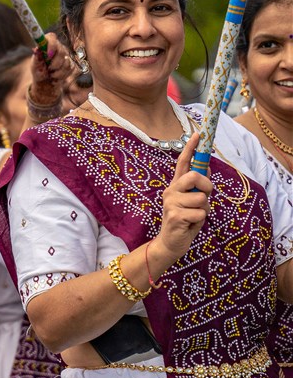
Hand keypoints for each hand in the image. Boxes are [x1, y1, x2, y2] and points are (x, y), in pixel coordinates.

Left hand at [29, 33, 75, 105]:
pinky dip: (61, 76)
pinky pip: (70, 69)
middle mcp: (58, 47)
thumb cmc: (39, 71)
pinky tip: (55, 78)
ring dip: (57, 72)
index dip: (51, 45)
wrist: (45, 82)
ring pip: (66, 62)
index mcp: (47, 44)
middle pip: (61, 51)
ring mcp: (66, 55)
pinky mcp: (71, 64)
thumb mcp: (34, 66)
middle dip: (55, 63)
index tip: (48, 56)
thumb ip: (36, 58)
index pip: (52, 37)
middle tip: (49, 69)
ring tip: (50, 75)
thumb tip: (37, 50)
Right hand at [155, 133, 211, 262]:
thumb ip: (198, 187)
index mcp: (176, 186)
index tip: (197, 134)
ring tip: (195, 216)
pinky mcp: (174, 216)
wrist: (171, 243)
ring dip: (204, 209)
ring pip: (201, 198)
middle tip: (204, 197)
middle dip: (207, 187)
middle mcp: (170, 191)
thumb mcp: (193, 201)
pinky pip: (200, 213)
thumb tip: (205, 168)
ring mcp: (171, 203)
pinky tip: (191, 224)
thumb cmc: (185, 220)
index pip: (182, 163)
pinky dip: (200, 220)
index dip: (190, 148)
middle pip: (195, 176)